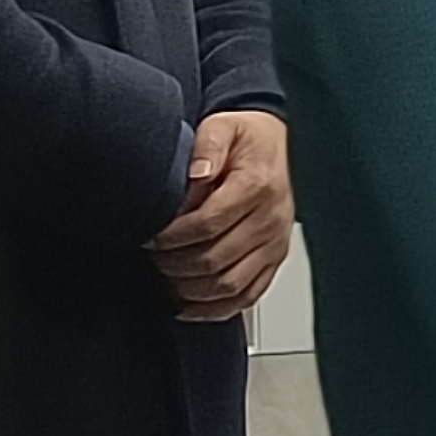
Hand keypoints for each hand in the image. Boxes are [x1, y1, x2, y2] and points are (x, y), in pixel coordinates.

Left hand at [153, 109, 293, 322]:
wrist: (285, 148)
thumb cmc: (250, 140)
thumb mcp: (224, 126)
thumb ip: (207, 146)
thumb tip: (196, 173)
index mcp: (256, 187)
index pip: (207, 224)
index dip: (172, 237)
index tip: (150, 236)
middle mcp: (270, 220)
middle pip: (215, 259)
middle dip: (174, 264)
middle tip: (152, 256)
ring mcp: (274, 244)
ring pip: (229, 285)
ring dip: (190, 289)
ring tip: (166, 276)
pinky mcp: (275, 260)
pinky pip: (247, 296)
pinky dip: (215, 308)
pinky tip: (189, 304)